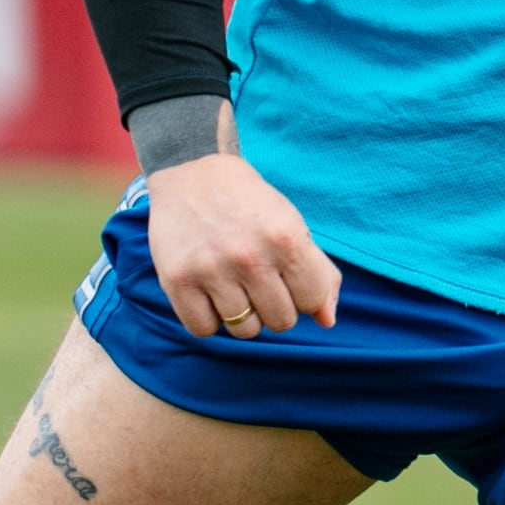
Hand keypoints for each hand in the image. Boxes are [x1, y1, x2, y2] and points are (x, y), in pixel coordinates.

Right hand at [146, 149, 343, 338]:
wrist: (191, 173)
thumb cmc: (249, 205)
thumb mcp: (292, 226)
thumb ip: (319, 273)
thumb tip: (327, 321)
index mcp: (286, 239)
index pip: (312, 301)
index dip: (305, 295)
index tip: (289, 279)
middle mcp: (251, 257)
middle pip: (281, 322)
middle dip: (275, 307)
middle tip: (259, 282)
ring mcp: (212, 270)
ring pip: (245, 331)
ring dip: (243, 316)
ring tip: (233, 286)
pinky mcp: (177, 280)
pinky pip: (203, 329)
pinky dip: (209, 319)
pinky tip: (209, 294)